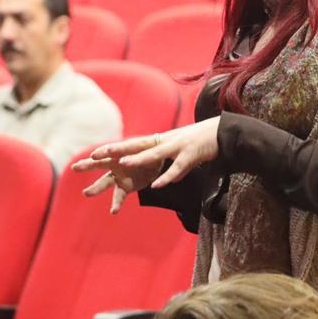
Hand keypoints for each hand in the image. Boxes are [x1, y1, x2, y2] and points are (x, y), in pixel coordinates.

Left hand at [73, 119, 220, 212]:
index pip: (133, 144)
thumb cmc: (200, 143)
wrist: (223, 132)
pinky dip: (167, 177)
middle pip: (136, 146)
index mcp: (160, 141)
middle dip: (116, 151)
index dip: (114, 148)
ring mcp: (177, 147)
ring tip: (122, 165)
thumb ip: (170, 163)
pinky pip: (176, 168)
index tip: (94, 152)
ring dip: (138, 160)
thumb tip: (165, 175)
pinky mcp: (190, 154)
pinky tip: (157, 186)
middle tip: (97, 154)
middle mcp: (165, 141)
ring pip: (154, 154)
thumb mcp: (180, 153)